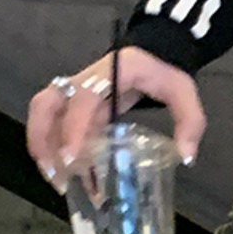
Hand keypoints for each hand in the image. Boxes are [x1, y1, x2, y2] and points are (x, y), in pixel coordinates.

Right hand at [26, 46, 206, 192]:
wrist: (156, 53)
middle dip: (43, 139)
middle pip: (47, 104)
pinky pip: (57, 124)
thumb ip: (190, 122)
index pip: (83, 99)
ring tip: (57, 180)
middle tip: (57, 174)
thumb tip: (186, 157)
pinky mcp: (80, 106)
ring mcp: (78, 93)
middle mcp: (85, 82)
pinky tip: (68, 175)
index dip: (73, 127)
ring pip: (44, 114)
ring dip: (42, 145)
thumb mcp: (183, 93)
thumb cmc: (165, 73)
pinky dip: (54, 147)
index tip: (71, 158)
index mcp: (109, 74)